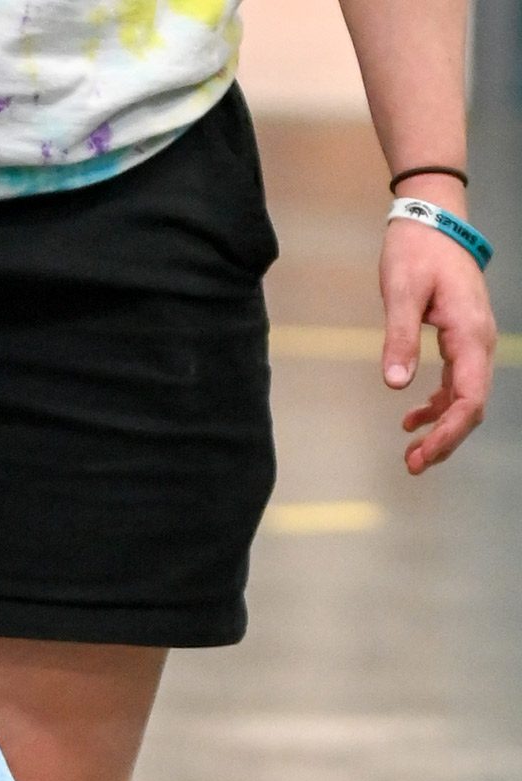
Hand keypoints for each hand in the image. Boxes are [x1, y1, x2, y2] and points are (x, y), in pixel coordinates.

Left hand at [379, 181, 496, 474]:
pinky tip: (411, 418)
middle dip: (445, 439)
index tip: (424, 455)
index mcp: (470, 335)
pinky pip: (456, 381)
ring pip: (465, 397)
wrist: (431, 221)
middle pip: (471, 405)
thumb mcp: (400, 293)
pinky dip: (437, 403)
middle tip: (413, 464)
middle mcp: (479, 342)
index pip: (469, 399)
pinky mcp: (459, 338)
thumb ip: (399, 339)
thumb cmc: (416, 252)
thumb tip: (396, 386)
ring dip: (441, 426)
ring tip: (411, 453)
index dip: (449, 432)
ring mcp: (472, 341)